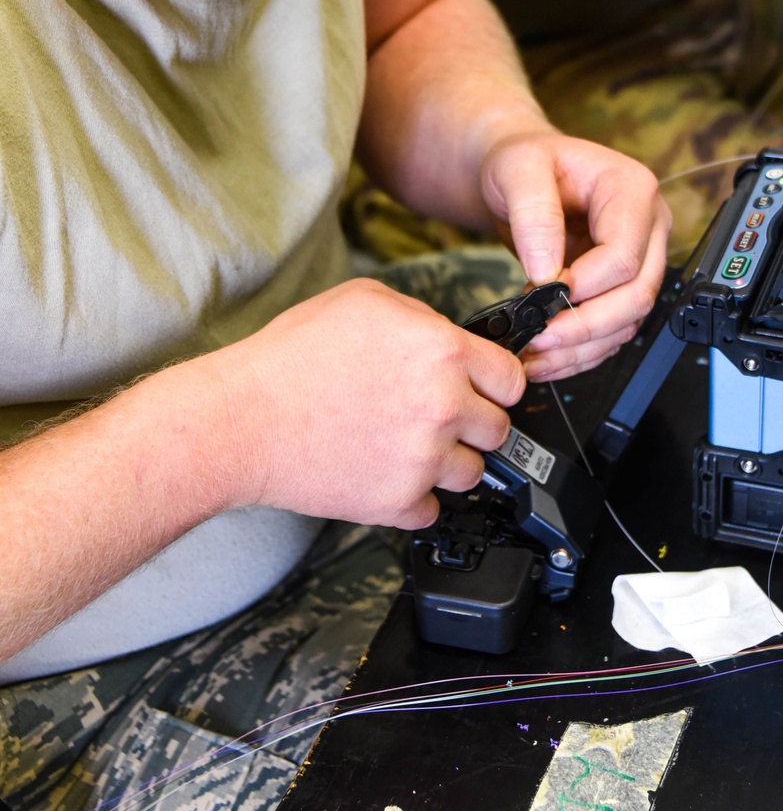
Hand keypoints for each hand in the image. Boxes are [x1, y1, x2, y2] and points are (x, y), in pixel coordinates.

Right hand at [214, 278, 524, 528]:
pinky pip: (432, 509)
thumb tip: (451, 338)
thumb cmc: (291, 358)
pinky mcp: (398, 502)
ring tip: (403, 444)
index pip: (513, 379)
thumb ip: (422, 317)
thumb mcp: (364, 300)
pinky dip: (413, 497)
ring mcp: (423, 459)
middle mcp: (442, 407)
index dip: (496, 382)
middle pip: (498, 429)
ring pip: (471, 472)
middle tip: (435, 415)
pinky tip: (384, 471)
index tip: (484, 389)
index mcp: (443, 352)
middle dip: (472, 422)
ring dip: (446, 461)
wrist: (241, 419)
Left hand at [479, 129, 669, 379]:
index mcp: (632, 189)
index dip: (584, 284)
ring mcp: (640, 258)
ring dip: (582, 346)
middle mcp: (647, 226)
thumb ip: (534, 214)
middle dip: (585, 325)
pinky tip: (547, 355)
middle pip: (637, 294)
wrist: (521, 173)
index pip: (624, 255)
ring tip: (535, 352)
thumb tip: (547, 271)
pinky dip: (581, 351)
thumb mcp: (517, 168)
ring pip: (629, 321)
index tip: (542, 294)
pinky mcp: (622, 285)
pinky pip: (613, 330)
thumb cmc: (525, 160)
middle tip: (539, 336)